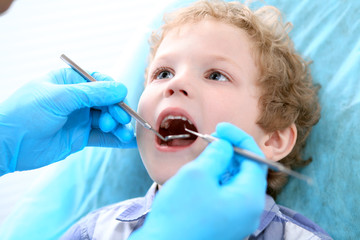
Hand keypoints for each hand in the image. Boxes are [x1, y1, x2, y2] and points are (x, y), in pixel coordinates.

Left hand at [0, 68, 135, 174]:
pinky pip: (102, 137)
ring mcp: (80, 118)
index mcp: (70, 81)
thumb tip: (120, 88)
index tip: (121, 100)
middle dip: (117, 111)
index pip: (100, 81)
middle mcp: (78, 99)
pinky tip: (129, 143)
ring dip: (119, 126)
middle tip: (120, 121)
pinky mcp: (80, 137)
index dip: (114, 91)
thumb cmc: (25, 113)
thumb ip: (91, 93)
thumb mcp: (59, 97)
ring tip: (124, 134)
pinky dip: (116, 140)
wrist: (7, 145)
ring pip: (107, 120)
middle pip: (107, 102)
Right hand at [129, 122, 267, 239]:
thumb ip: (217, 154)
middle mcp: (248, 211)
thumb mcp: (198, 174)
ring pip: (234, 181)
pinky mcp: (223, 221)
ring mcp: (236, 218)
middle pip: (247, 170)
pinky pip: (225, 194)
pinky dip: (216, 179)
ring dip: (222, 164)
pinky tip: (201, 174)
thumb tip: (225, 145)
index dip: (239, 138)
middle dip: (230, 151)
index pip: (255, 159)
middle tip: (212, 139)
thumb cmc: (178, 215)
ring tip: (203, 156)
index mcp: (249, 199)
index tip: (221, 127)